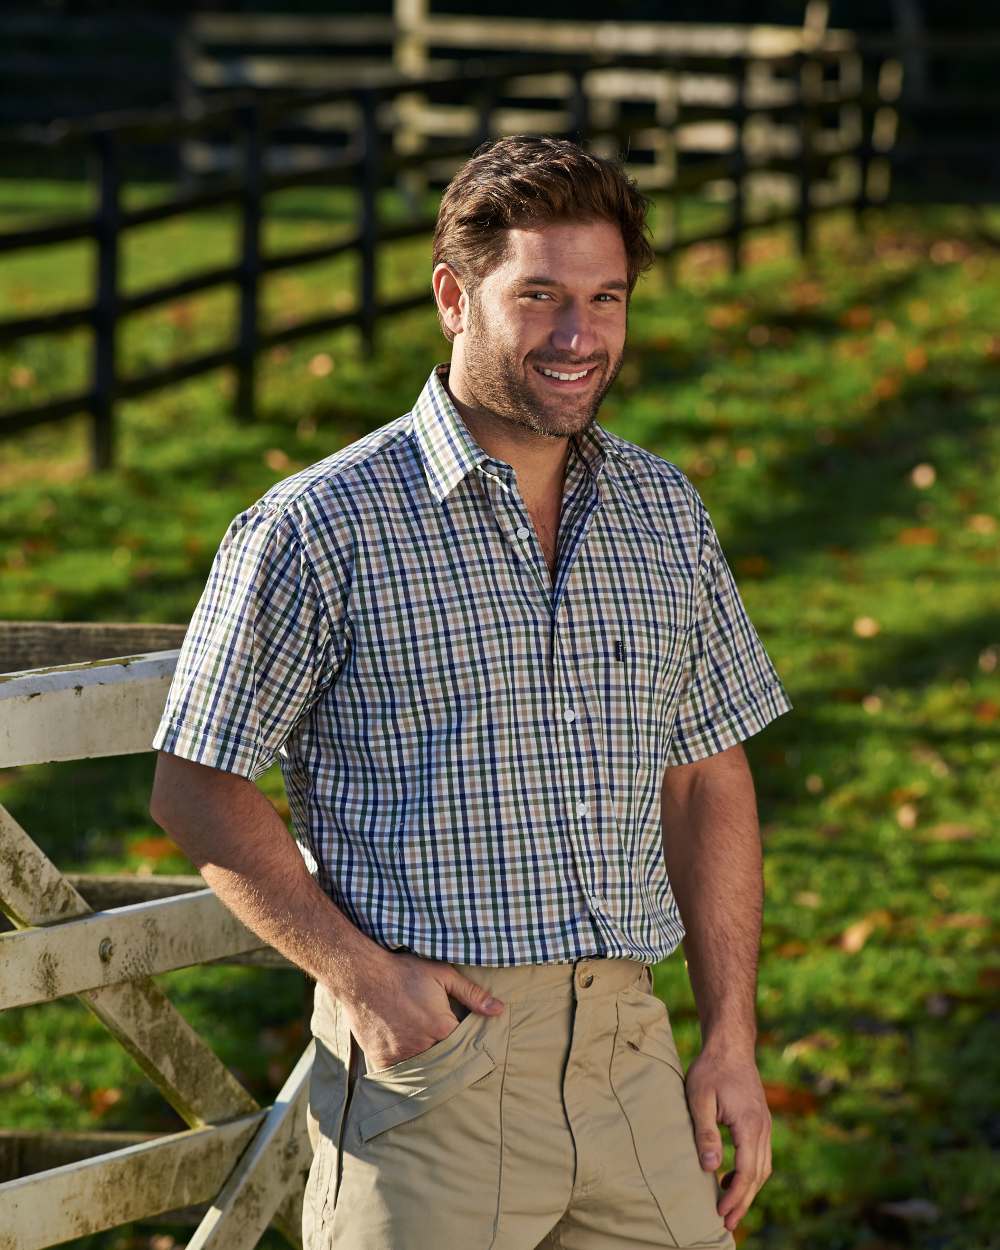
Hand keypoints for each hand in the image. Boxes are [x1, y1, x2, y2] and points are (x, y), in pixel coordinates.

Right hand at [339, 951, 504, 1072]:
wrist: (363, 975)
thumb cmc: (405, 972)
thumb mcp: (443, 975)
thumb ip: (472, 994)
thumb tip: (499, 1010)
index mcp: (442, 1028)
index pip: (464, 1046)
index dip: (467, 1044)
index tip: (467, 1041)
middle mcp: (423, 1046)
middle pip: (445, 1061)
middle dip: (449, 1057)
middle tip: (447, 1050)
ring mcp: (401, 1055)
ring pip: (423, 1069)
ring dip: (428, 1064)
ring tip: (428, 1053)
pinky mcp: (382, 1060)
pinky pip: (399, 1074)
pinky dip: (405, 1071)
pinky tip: (408, 1061)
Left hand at [684, 1045, 772, 1233]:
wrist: (730, 1045)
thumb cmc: (711, 1069)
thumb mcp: (699, 1098)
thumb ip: (705, 1132)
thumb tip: (710, 1168)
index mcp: (750, 1124)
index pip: (746, 1171)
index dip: (735, 1195)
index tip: (721, 1213)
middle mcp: (763, 1128)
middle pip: (758, 1175)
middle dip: (744, 1201)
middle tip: (727, 1223)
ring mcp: (765, 1125)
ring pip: (763, 1168)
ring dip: (748, 1190)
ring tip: (730, 1208)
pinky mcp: (761, 1122)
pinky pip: (760, 1155)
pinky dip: (749, 1173)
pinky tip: (730, 1178)